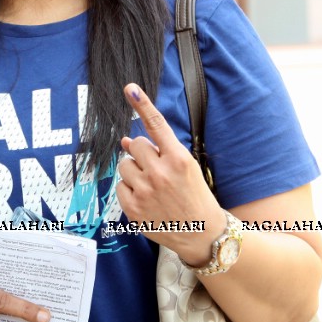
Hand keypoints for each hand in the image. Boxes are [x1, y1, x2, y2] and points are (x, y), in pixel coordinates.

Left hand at [116, 83, 224, 264]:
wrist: (201, 233)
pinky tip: (146, 198)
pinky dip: (129, 189)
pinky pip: (120, 185)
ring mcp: (145, 191)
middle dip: (142, 152)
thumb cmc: (194, 195)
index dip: (142, 104)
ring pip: (124, 164)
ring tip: (152, 185)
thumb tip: (124, 139)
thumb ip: (158, 150)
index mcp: (178, 159)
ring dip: (134, 170)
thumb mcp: (185, 167)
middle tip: (156, 168)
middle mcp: (160, 173)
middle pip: (135, 144)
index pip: (156, 125)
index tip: (130, 87)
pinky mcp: (133, 208)